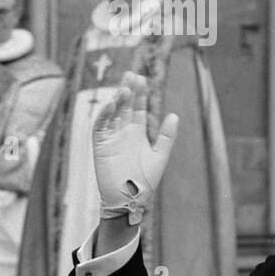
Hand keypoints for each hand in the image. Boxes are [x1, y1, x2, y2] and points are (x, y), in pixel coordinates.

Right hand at [91, 72, 177, 224]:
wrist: (129, 200)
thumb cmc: (145, 182)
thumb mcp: (159, 157)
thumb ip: (166, 137)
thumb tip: (174, 115)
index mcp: (137, 132)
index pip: (138, 108)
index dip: (140, 94)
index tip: (142, 79)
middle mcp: (123, 132)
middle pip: (125, 106)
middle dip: (128, 90)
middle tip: (131, 74)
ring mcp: (111, 137)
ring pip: (112, 113)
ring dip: (117, 100)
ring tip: (124, 88)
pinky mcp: (100, 146)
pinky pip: (100, 127)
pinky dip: (104, 115)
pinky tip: (111, 104)